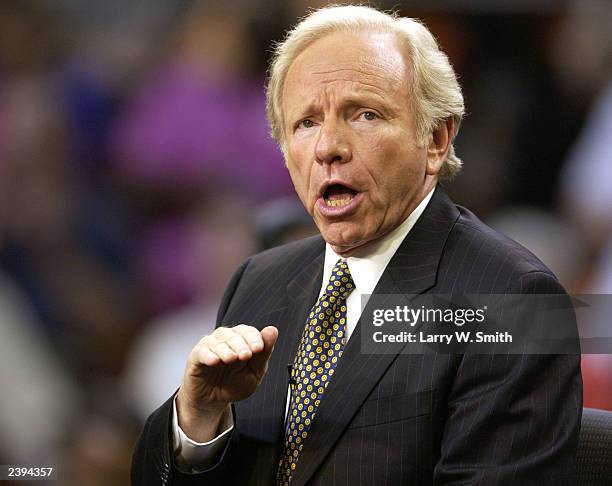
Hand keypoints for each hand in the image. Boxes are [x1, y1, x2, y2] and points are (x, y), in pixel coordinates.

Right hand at [176, 325, 277, 441]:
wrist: (214, 401)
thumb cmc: (234, 384)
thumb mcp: (254, 372)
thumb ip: (264, 353)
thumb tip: (272, 330)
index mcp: (241, 340)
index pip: (248, 332)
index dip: (254, 338)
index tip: (258, 348)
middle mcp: (225, 339)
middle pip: (234, 335)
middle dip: (241, 344)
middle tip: (246, 355)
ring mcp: (210, 346)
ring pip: (218, 341)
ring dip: (226, 349)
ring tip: (231, 359)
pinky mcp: (196, 356)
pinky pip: (201, 352)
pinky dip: (208, 355)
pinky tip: (215, 361)